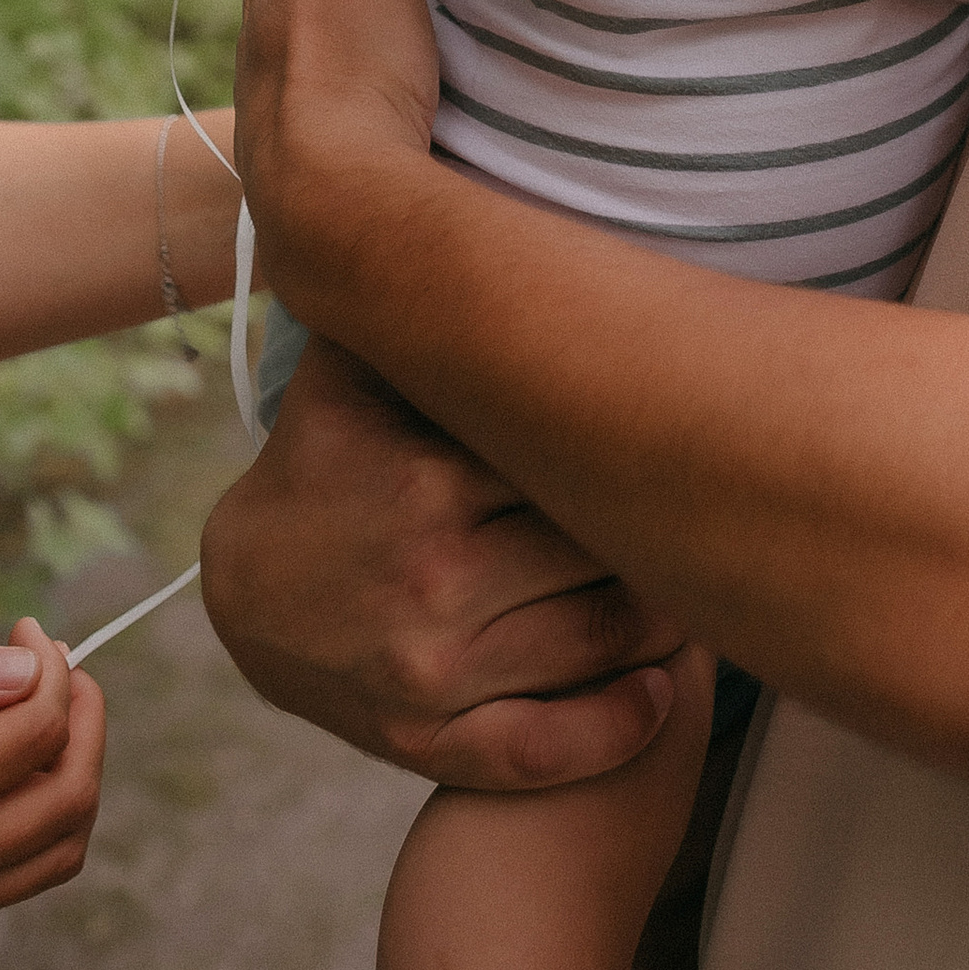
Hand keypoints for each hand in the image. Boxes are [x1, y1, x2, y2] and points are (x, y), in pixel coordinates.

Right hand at [0, 621, 100, 969]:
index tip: (28, 629)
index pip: (32, 736)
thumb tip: (23, 665)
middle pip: (69, 799)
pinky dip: (39, 821)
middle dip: (84, 719)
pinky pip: (15, 883)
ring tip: (43, 712)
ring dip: (74, 774)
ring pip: (58, 851)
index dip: (51, 669)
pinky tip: (5, 768)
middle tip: (58, 666)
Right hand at [200, 337, 685, 789]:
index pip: (585, 455)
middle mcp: (433, 576)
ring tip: (707, 583)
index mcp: (429, 476)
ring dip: (668, 619)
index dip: (650, 446)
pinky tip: (663, 690)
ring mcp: (430, 672)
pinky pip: (550, 751)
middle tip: (723, 508)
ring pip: (602, 643)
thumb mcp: (354, 373)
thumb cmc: (329, 459)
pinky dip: (621, 727)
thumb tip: (480, 218)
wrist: (245, 593)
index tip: (702, 429)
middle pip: (609, 549)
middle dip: (667, 530)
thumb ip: (419, 304)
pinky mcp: (424, 743)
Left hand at [235, 0, 428, 323]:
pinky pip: (376, 129)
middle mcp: (266, 60)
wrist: (342, 202)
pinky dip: (405, 116)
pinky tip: (438, 119)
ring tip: (460, 64)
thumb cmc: (345, 62)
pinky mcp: (326, 186)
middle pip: (352, 6)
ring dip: (405, 61)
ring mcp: (293, 130)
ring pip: (365, 70)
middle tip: (461, 4)